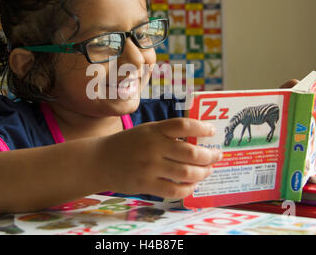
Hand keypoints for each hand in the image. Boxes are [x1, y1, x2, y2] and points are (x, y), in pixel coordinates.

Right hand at [97, 118, 221, 198]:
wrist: (99, 161)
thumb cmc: (127, 144)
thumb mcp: (145, 131)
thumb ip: (167, 134)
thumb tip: (197, 141)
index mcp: (154, 130)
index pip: (183, 125)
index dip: (201, 128)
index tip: (212, 131)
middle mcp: (153, 147)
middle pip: (190, 152)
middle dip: (209, 156)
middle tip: (217, 155)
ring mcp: (149, 167)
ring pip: (186, 173)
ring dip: (202, 173)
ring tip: (207, 171)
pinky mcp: (145, 185)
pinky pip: (174, 190)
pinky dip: (188, 189)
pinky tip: (192, 185)